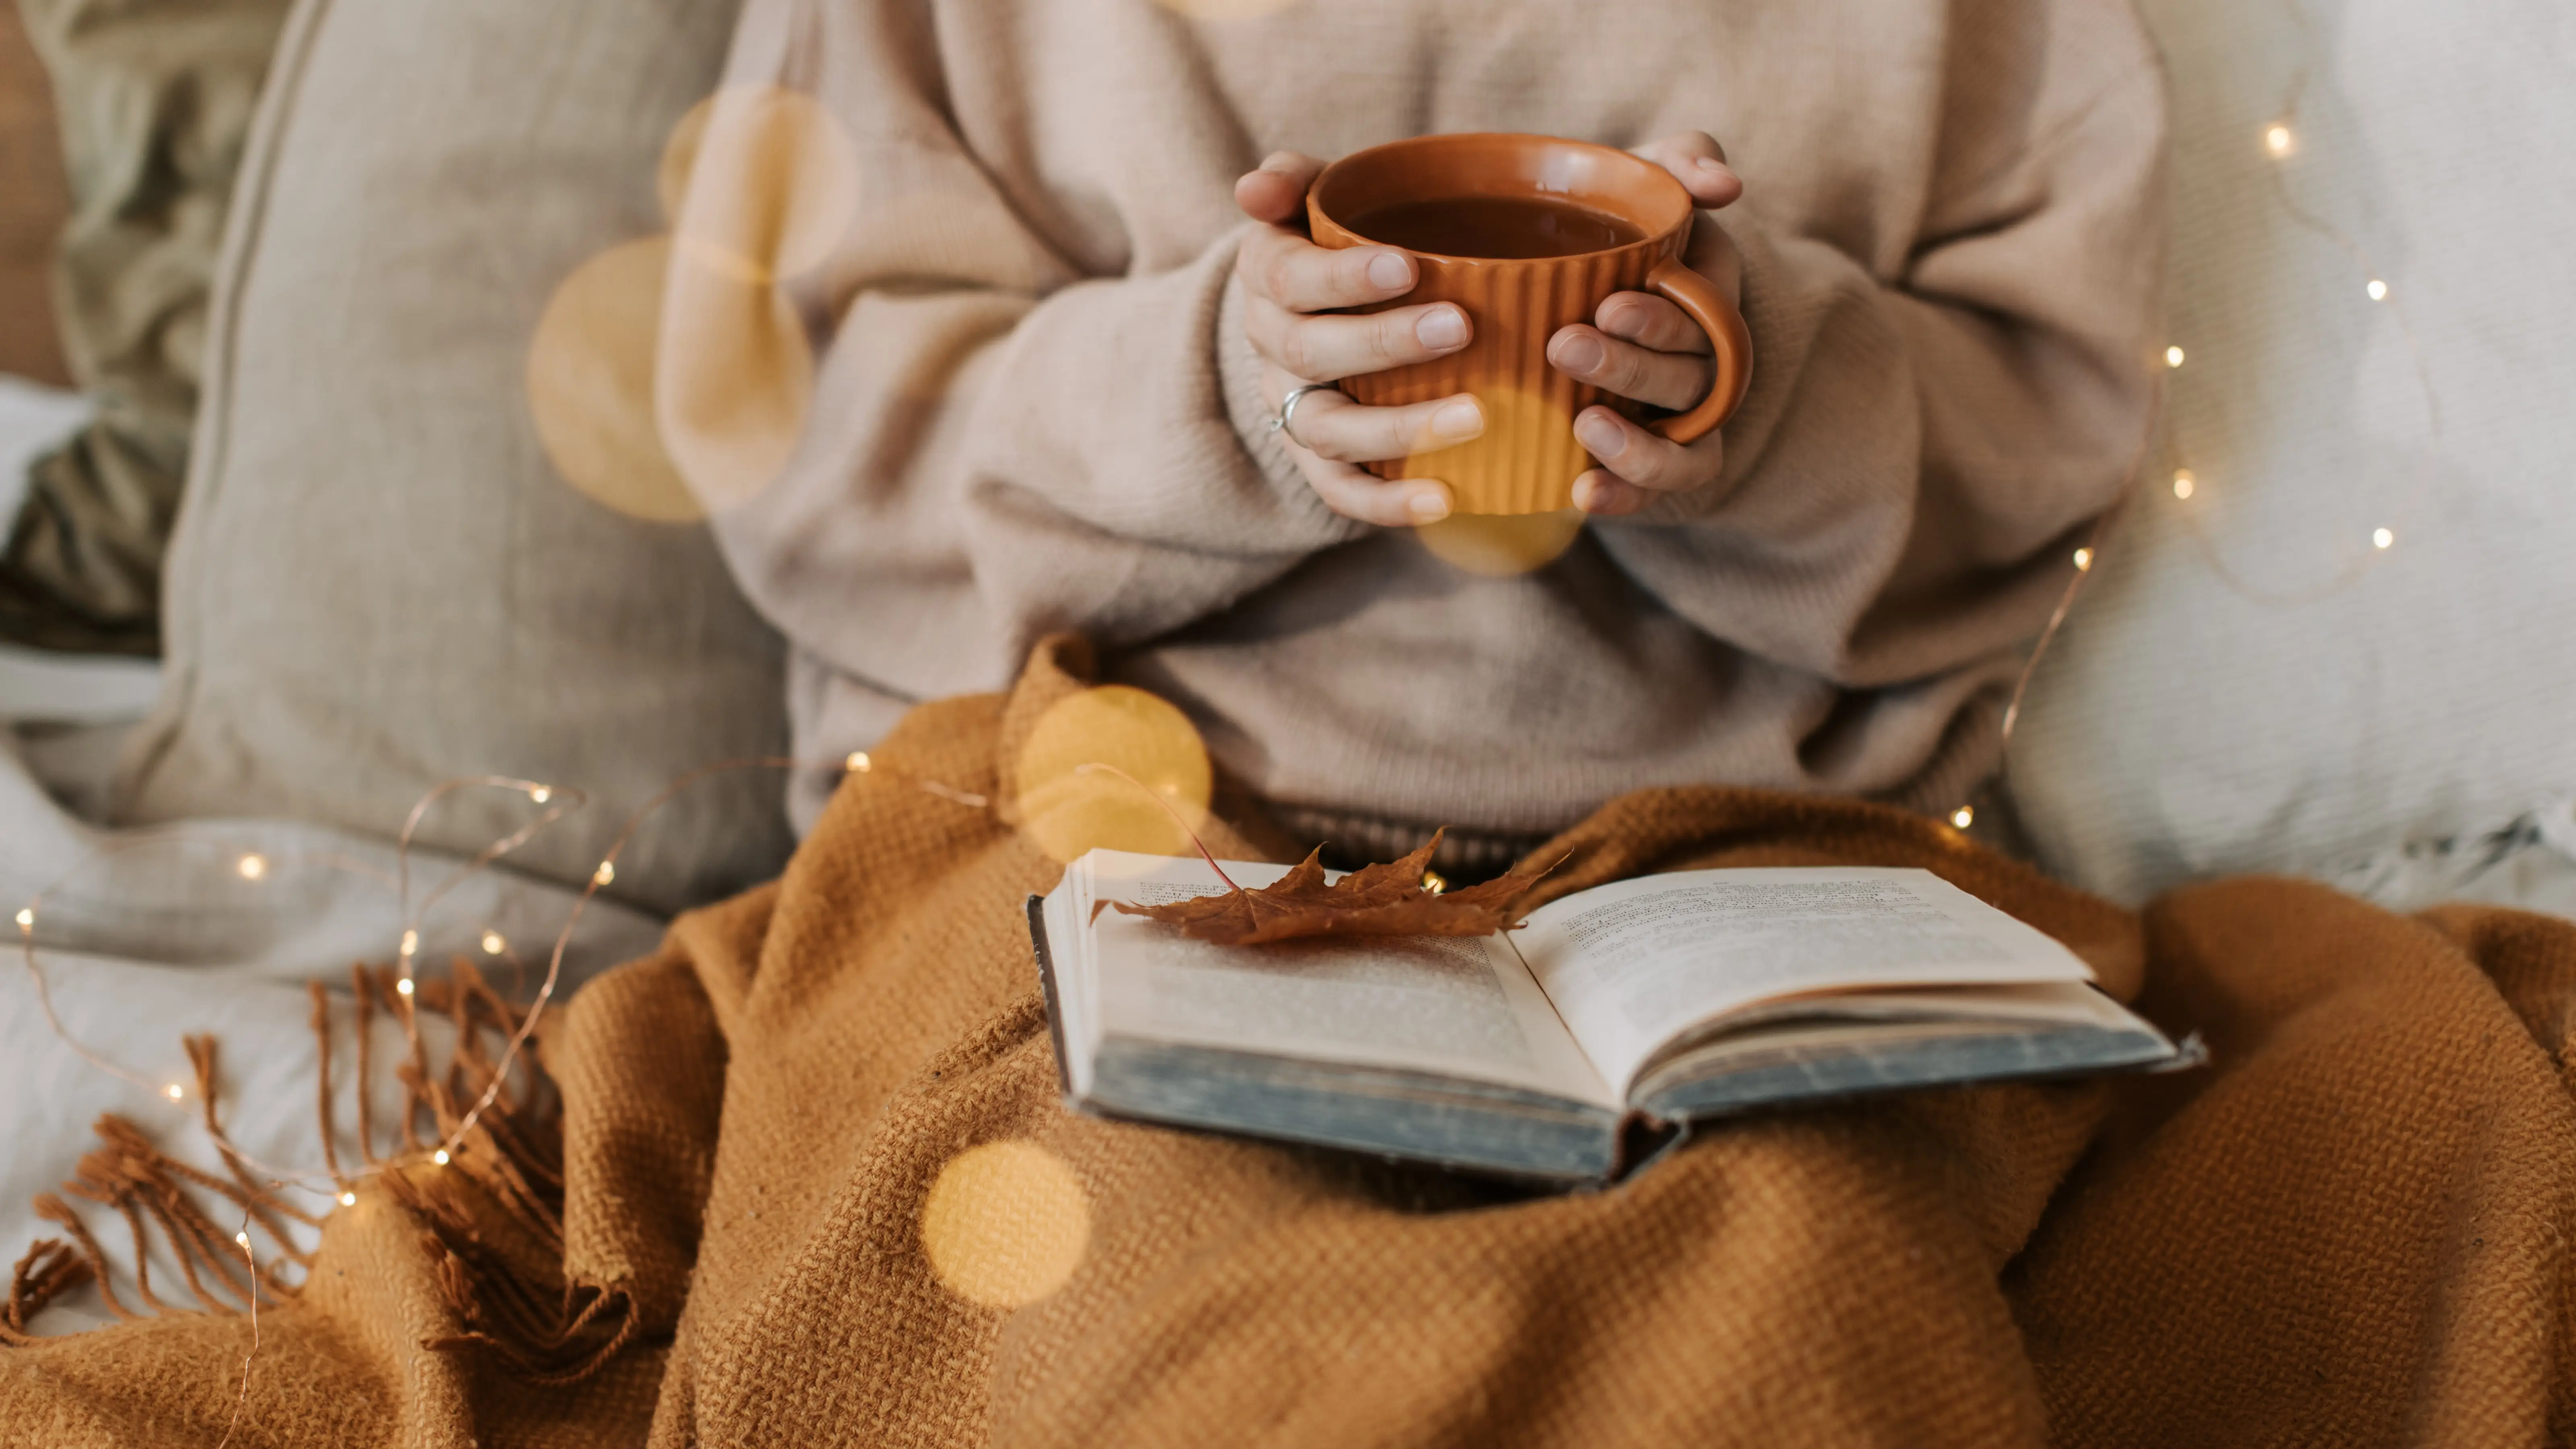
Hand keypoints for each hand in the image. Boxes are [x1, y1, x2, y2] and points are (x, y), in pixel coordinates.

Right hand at [1234, 152, 1481, 525]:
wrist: (1319, 314)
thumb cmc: (1338, 245)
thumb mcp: (1315, 200)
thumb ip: (1294, 181)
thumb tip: (1253, 188)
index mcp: (1268, 279)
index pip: (1290, 279)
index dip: (1344, 277)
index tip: (1408, 267)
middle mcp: (1271, 349)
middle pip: (1310, 354)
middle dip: (1384, 343)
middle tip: (1461, 328)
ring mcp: (1293, 410)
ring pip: (1329, 430)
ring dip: (1399, 429)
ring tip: (1477, 417)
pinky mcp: (1320, 462)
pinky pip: (1343, 492)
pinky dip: (1388, 504)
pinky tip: (1446, 498)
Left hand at [1547, 131, 1745, 516]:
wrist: (1568, 280)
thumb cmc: (1616, 225)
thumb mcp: (1648, 180)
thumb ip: (1684, 161)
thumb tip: (1726, 184)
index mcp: (1708, 300)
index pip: (1705, 319)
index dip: (1662, 319)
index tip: (1609, 305)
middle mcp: (1704, 365)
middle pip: (1689, 380)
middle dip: (1631, 368)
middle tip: (1564, 346)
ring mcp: (1680, 420)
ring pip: (1685, 448)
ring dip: (1639, 447)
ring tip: (1583, 427)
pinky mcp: (1647, 464)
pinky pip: (1656, 494)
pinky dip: (1625, 498)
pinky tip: (1580, 495)